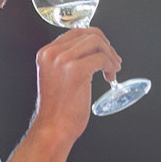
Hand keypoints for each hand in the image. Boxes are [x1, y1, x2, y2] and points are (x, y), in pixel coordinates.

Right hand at [32, 27, 121, 142]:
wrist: (53, 128)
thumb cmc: (58, 109)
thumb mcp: (56, 77)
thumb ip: (66, 62)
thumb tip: (90, 52)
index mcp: (46, 53)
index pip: (75, 32)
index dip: (95, 39)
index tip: (105, 51)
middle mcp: (52, 53)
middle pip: (88, 34)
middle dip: (106, 46)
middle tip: (114, 60)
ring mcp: (63, 60)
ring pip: (96, 42)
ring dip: (110, 55)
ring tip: (113, 69)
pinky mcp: (76, 70)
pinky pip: (101, 58)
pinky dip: (110, 65)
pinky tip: (111, 76)